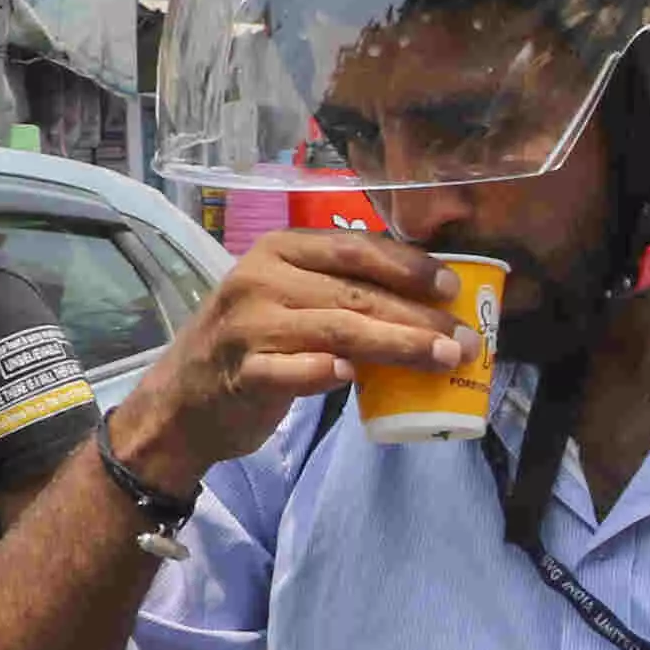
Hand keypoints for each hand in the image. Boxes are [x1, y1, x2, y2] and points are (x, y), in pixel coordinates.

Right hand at [121, 228, 474, 492]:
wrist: (183, 402)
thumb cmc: (254, 345)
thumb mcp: (291, 302)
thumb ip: (342, 293)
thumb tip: (430, 303)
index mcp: (280, 251)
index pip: (354, 247)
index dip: (408, 266)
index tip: (452, 288)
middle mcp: (261, 279)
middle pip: (356, 293)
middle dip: (419, 317)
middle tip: (467, 341)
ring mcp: (248, 327)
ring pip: (337, 330)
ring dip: (397, 346)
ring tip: (443, 360)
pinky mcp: (241, 374)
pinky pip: (290, 370)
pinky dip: (322, 372)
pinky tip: (351, 377)